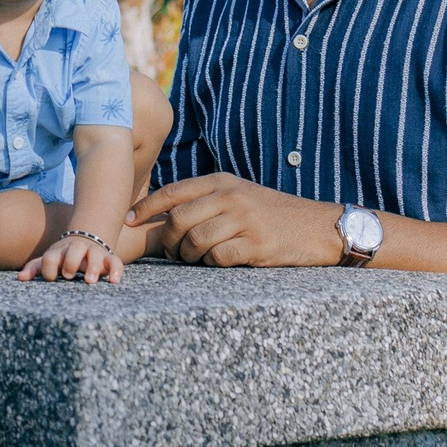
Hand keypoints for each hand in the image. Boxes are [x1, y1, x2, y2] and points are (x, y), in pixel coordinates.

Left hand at [20, 231, 120, 283]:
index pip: (50, 257)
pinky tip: (114, 281)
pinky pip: (116, 262)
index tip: (52, 278)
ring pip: (94, 255)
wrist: (89, 238)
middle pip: (73, 249)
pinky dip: (116, 270)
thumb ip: (36, 268)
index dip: (49, 267)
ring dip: (92, 267)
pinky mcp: (109, 259)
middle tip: (68, 275)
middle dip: (70, 261)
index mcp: (60, 250)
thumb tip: (20, 278)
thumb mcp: (51, 259)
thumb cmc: (65, 255)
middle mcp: (77, 249)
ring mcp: (94, 253)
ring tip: (89, 281)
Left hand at [130, 174, 342, 267]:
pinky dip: (211, 264)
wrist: (319, 226)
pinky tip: (218, 262)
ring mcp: (245, 220)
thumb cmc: (273, 214)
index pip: (172, 192)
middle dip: (167, 240)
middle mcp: (231, 196)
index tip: (128, 221)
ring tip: (194, 259)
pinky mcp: (257, 244)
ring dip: (188, 256)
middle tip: (171, 252)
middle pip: (178, 219)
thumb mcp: (240, 194)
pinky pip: (218, 257)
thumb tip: (162, 216)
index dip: (145, 208)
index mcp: (222, 181)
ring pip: (195, 240)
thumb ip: (206, 200)